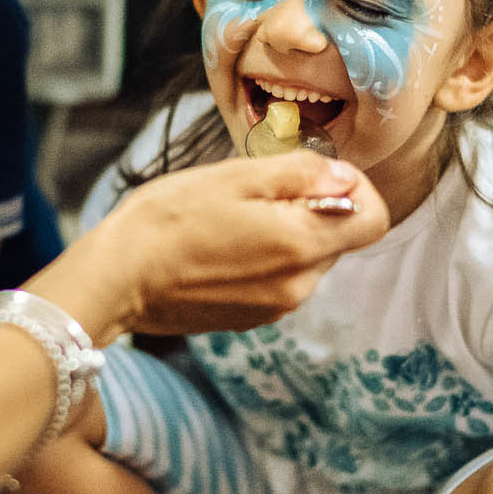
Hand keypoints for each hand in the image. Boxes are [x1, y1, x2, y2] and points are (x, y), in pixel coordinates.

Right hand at [63, 152, 387, 341]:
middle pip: (338, 237)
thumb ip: (301, 175)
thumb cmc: (169, 220)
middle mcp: (300, 285)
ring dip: (282, 233)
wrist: (117, 279)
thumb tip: (347, 179)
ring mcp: (275, 308)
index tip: (316, 174)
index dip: (355, 189)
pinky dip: (260, 259)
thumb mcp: (237, 176)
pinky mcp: (250, 319)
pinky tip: (217, 246)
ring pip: (305, 258)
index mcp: (303, 245)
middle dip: (310, 208)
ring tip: (227, 219)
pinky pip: (277, 280)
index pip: (374, 219)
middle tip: (254, 191)